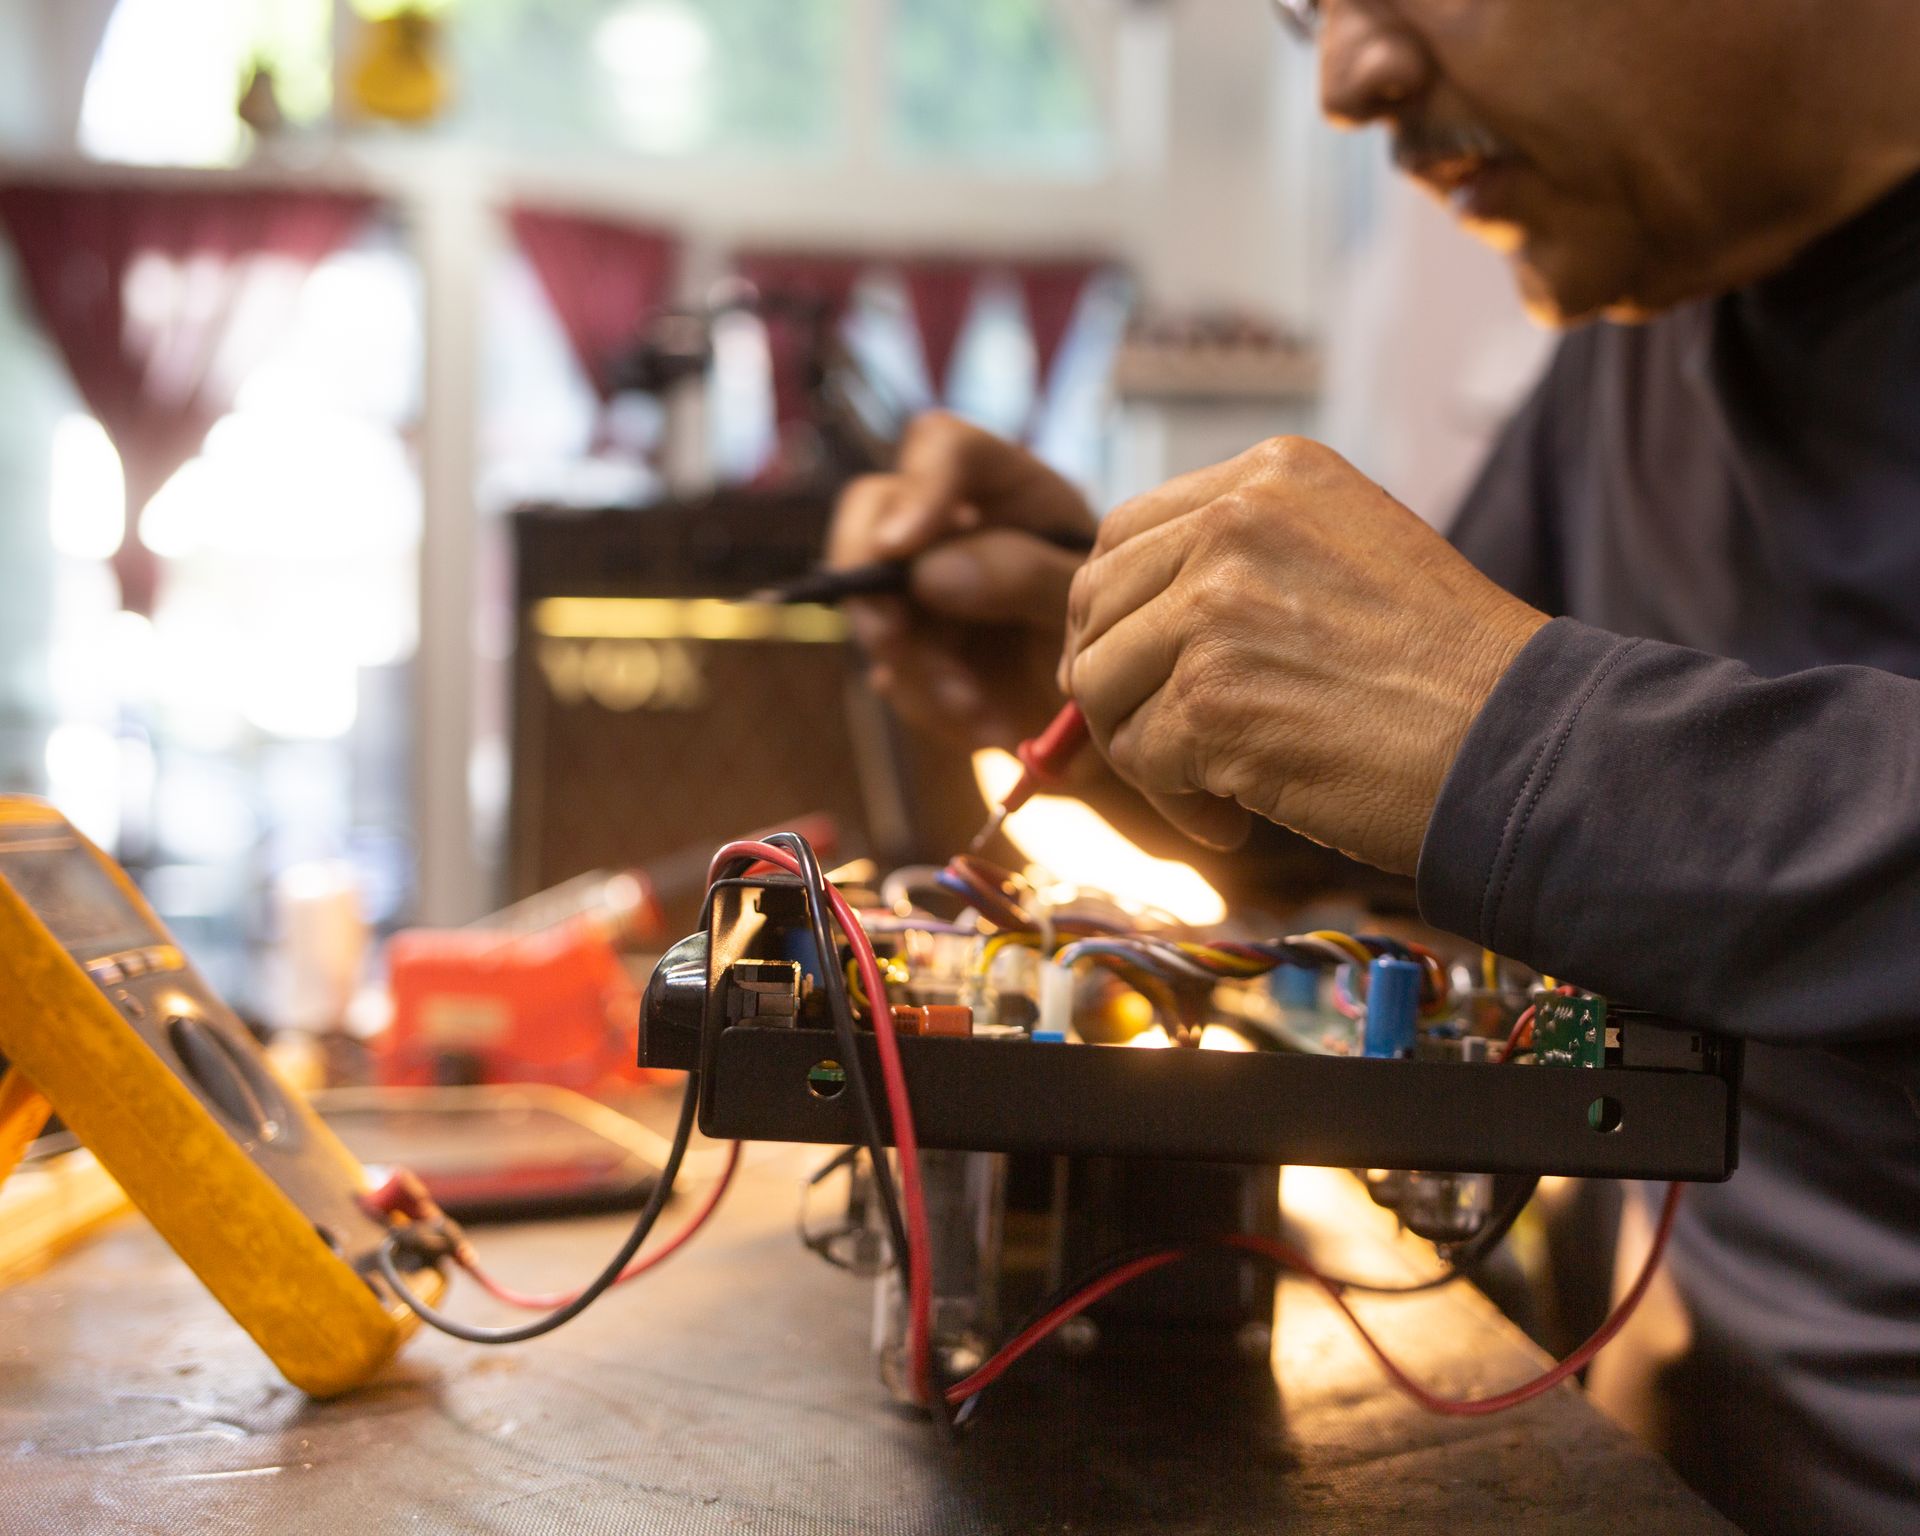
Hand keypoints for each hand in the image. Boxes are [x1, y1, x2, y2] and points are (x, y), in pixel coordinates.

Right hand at [829, 412, 1093, 749]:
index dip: (915, 490)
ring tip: (976, 710)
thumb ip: (1026, 576)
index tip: (899, 549)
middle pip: (870, 507)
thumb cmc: (1123, 633)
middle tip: (889, 638)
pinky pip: (892, 672)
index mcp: (1010, 487)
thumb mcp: (1096, 602)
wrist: (1122, 716)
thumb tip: (927, 573)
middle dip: (866, 577)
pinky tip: (988, 727)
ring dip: (913, 666)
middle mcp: (956, 525)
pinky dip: (929, 707)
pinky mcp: (916, 648)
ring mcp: (926, 586)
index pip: (943, 447)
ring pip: (874, 603)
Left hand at [1059, 436, 1548, 869]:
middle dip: (1113, 687)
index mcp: (1270, 474)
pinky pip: (1139, 761)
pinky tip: (1238, 818)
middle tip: (1165, 744)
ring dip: (1141, 752)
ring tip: (1213, 786)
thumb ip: (1238, 565)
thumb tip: (1106, 633)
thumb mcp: (1345, 558)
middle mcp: (1234, 521)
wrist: (1521, 743)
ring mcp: (1215, 608)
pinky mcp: (1209, 699)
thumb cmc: (1445, 674)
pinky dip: (1178, 807)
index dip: (1112, 614)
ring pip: (1098, 685)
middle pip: (1094, 608)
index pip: (1124, 534)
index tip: (1138, 673)